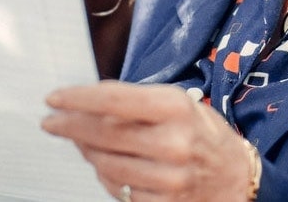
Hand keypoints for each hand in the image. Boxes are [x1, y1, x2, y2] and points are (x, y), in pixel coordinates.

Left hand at [41, 80, 251, 200]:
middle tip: (51, 121)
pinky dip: (106, 175)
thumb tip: (90, 100)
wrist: (236, 178)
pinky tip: (106, 163)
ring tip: (80, 141)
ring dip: (86, 151)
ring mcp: (168, 178)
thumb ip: (137, 102)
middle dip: (69, 126)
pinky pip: (118, 189)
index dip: (78, 98)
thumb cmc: (203, 133)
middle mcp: (173, 143)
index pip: (113, 100)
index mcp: (176, 108)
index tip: (54, 98)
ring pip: (105, 164)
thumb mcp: (179, 104)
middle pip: (103, 133)